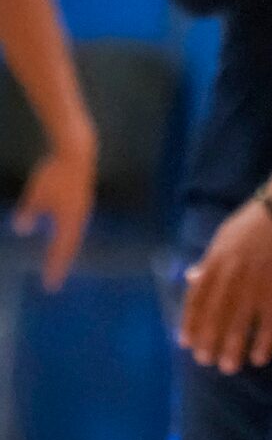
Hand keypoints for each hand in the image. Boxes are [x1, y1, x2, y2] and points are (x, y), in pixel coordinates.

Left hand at [13, 130, 94, 290]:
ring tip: (58, 259)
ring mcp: (82, 208)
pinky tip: (59, 231)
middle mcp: (79, 218)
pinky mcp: (82, 199)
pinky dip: (66, 234)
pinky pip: (74, 223)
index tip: (51, 286)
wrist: (76, 153)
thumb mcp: (35, 196)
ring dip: (65, 249)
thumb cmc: (55, 175)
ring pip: (73, 235)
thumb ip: (28, 214)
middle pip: (70, 246)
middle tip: (54, 279)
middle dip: (61, 263)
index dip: (55, 268)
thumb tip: (21, 229)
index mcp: (69, 222)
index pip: (60, 251)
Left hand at [182, 167, 271, 370]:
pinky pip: (269, 323)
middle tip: (207, 361)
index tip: (187, 343)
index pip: (196, 301)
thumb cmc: (257, 220)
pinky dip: (263, 343)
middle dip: (209, 343)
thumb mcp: (225, 236)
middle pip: (215, 318)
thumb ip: (209, 260)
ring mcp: (255, 287)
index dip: (190, 324)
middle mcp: (230, 280)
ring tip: (229, 367)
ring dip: (232, 349)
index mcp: (214, 264)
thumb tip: (191, 278)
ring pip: (239, 326)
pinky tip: (259, 357)